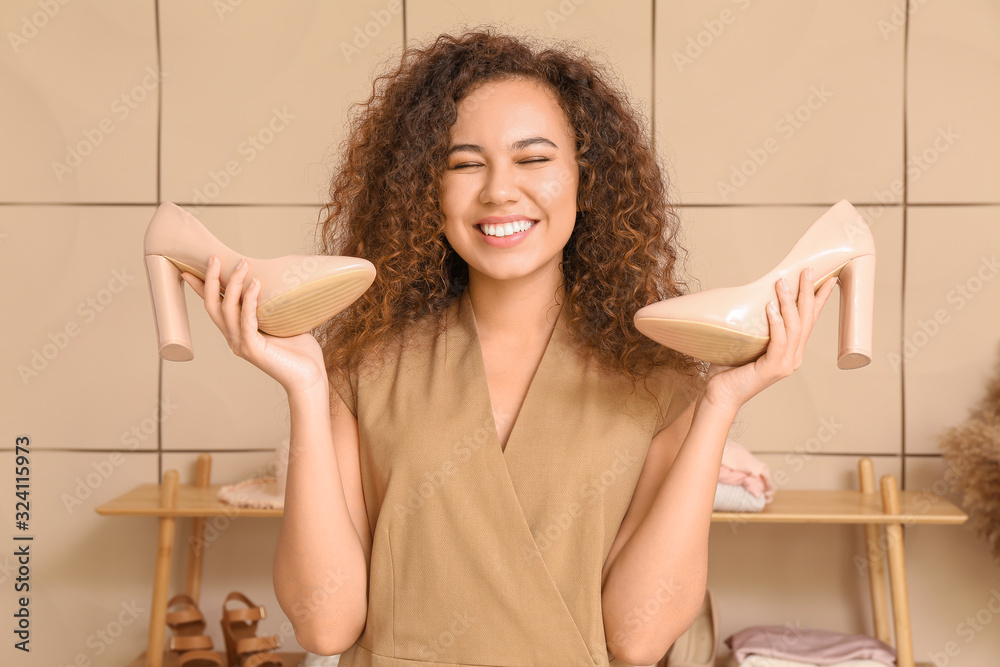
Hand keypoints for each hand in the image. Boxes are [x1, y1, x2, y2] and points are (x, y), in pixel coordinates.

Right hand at [181, 254, 328, 392]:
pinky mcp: (253, 349)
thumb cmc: (299, 352)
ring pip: (227, 309)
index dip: (201, 288)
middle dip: (212, 280)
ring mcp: (241, 344)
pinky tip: (256, 283)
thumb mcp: (281, 323)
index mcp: (238, 332)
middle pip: (213, 305)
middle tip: (215, 257)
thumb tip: (275, 281)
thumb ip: (272, 307)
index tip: (189, 270)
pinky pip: (246, 319)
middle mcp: (234, 338)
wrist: (308, 378)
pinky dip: (249, 300)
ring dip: (234, 283)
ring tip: (244, 264)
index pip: (214, 307)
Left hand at [701, 267, 837, 412]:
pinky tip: (771, 306)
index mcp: (790, 351)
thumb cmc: (729, 368)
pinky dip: (776, 322)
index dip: (818, 300)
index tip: (828, 279)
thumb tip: (753, 297)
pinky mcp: (772, 369)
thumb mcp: (746, 340)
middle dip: (808, 293)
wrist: (719, 395)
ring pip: (794, 327)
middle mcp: (793, 357)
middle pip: (806, 319)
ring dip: (789, 302)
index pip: (808, 321)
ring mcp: (785, 364)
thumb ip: (755, 324)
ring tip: (782, 282)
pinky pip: (778, 341)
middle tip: (807, 270)